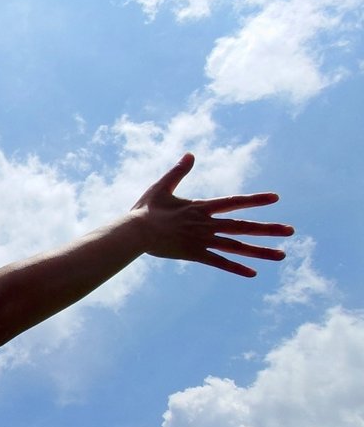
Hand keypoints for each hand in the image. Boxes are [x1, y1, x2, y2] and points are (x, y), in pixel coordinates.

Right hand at [133, 153, 293, 276]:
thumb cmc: (145, 210)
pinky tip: (252, 273)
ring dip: (260, 251)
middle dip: (268, 228)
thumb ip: (178, 172)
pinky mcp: (193, 254)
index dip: (255, 199)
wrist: (134, 232)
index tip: (275, 198)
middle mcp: (206, 224)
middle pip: (242, 226)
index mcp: (200, 207)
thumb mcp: (162, 187)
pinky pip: (218, 262)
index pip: (234, 202)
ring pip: (236, 247)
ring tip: (282, 255)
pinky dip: (235, 268)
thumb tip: (190, 154)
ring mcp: (201, 240)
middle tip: (291, 231)